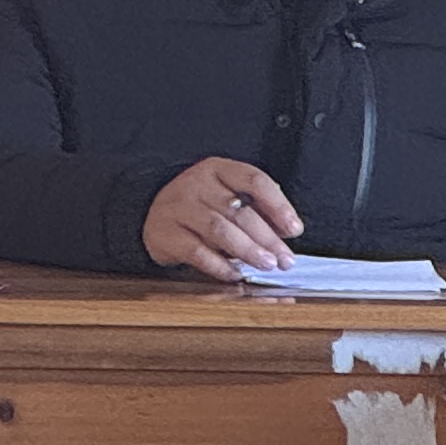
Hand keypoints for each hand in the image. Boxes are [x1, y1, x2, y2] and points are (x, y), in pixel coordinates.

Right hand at [143, 157, 301, 278]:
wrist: (152, 216)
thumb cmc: (200, 209)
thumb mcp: (225, 197)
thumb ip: (256, 209)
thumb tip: (288, 231)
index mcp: (216, 169)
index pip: (253, 179)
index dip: (278, 205)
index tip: (294, 230)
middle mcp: (195, 184)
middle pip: (238, 210)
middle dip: (267, 238)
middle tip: (285, 260)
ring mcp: (178, 208)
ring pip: (219, 229)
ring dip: (247, 250)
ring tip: (266, 265)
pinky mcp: (165, 233)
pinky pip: (197, 251)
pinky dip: (220, 266)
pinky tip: (235, 274)